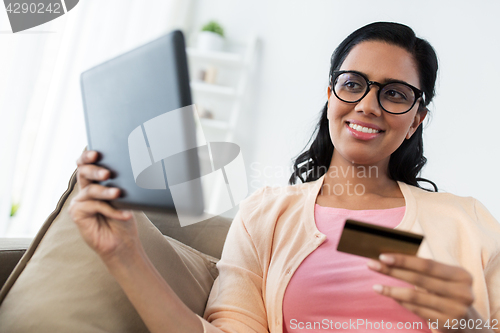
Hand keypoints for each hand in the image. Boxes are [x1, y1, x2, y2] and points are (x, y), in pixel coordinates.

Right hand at [68, 150, 139, 262]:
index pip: (86, 164)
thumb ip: (120, 184)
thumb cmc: (124, 218)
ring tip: (119, 193)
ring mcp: (79, 202)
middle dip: (95, 170)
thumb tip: (129, 169)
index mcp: (95, 182)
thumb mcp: (126, 197)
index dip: (87, 156)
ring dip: (107, 192)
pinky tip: (124, 214)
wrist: (123, 243)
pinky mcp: (77, 214)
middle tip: (107, 174)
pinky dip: (111, 210)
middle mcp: (85, 190)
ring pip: (91, 190)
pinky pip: (94, 206)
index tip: (96, 153)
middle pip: (83, 172)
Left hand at [366, 254, 491, 332]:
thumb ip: (424, 269)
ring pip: (415, 297)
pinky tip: (390, 296)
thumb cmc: (447, 292)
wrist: (468, 323)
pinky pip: (417, 310)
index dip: (404, 260)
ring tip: (376, 286)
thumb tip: (390, 258)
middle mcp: (462, 293)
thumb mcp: (444, 278)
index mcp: (461, 275)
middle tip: (372, 264)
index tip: (383, 256)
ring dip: (391, 290)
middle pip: (418, 279)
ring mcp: (456, 310)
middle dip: (392, 271)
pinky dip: (401, 302)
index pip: (427, 264)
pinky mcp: (448, 324)